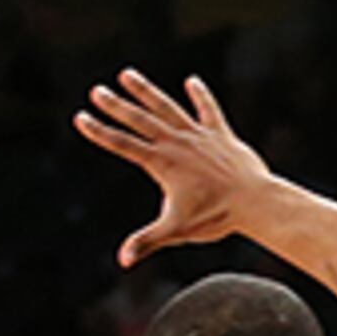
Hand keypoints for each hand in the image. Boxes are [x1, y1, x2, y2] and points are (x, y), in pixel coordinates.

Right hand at [74, 70, 275, 264]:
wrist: (256, 203)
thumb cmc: (216, 217)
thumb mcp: (176, 230)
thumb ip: (147, 241)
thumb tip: (123, 261)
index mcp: (162, 164)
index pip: (122, 144)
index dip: (99, 132)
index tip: (80, 118)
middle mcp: (177, 144)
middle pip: (140, 121)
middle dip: (116, 106)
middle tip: (96, 91)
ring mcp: (199, 137)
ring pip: (167, 108)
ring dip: (147, 92)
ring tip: (127, 74)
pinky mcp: (221, 135)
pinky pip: (209, 111)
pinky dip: (200, 97)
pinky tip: (192, 81)